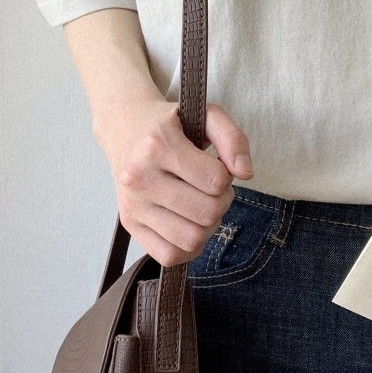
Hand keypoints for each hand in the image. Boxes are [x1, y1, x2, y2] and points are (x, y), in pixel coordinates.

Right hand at [98, 98, 253, 265]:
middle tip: (211, 187)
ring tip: (200, 204)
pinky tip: (188, 223)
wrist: (126, 129)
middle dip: (221, 201)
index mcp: (158, 145)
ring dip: (208, 226)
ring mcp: (132, 204)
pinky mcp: (129, 225)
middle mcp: (139, 177)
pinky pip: (169, 256)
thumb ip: (233, 138)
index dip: (227, 175)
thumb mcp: (207, 116)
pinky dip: (188, 247)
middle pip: (208, 213)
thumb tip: (245, 173)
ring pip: (192, 239)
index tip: (216, 165)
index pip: (216, 180)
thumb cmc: (173, 125)